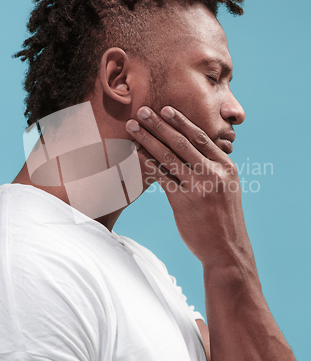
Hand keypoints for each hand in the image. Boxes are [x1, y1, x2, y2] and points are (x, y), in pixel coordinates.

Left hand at [126, 106, 250, 268]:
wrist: (227, 251)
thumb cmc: (223, 219)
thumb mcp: (227, 188)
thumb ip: (212, 168)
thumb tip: (192, 152)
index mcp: (226, 166)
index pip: (201, 137)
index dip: (181, 122)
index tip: (166, 109)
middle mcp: (214, 173)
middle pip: (182, 142)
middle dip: (160, 124)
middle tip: (143, 110)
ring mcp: (199, 187)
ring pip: (169, 156)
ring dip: (148, 139)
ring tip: (133, 127)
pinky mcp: (184, 202)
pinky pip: (161, 177)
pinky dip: (147, 163)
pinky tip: (134, 154)